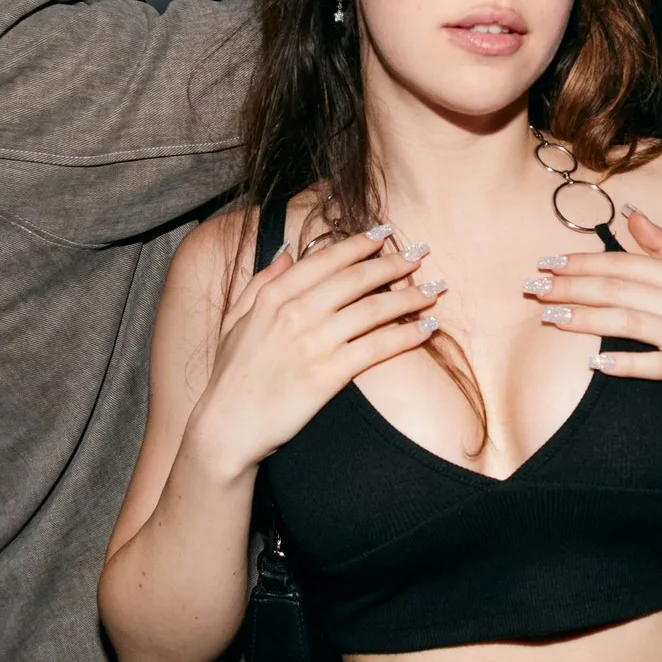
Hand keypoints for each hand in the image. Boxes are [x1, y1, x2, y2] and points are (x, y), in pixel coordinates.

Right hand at [188, 226, 442, 475]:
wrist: (227, 427)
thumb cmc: (231, 376)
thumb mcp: (235, 320)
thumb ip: (261, 282)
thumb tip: (286, 251)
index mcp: (273, 295)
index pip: (326, 259)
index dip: (359, 244)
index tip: (384, 234)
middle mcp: (295, 312)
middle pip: (357, 279)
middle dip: (394, 263)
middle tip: (420, 254)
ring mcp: (314, 342)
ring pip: (374, 309)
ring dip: (410, 297)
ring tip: (435, 291)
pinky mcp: (329, 374)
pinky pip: (377, 347)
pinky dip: (407, 336)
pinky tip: (427, 329)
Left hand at [528, 209, 661, 419]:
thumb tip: (631, 212)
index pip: (622, 263)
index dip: (582, 261)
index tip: (546, 263)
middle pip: (619, 289)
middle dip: (573, 287)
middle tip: (535, 290)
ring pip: (631, 322)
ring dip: (587, 320)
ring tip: (552, 319)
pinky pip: (658, 365)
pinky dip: (628, 363)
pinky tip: (596, 363)